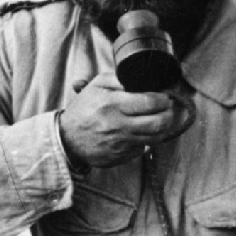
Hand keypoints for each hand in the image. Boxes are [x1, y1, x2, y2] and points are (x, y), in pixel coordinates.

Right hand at [59, 72, 184, 169]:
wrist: (67, 138)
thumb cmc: (84, 109)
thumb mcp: (97, 86)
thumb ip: (119, 78)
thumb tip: (143, 79)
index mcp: (113, 104)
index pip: (150, 102)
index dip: (163, 99)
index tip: (164, 97)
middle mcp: (118, 126)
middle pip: (159, 123)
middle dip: (169, 114)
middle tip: (167, 109)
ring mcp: (121, 144)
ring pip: (155, 138)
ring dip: (162, 128)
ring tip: (159, 120)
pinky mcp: (121, 157)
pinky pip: (142, 149)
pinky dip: (145, 140)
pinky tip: (141, 132)